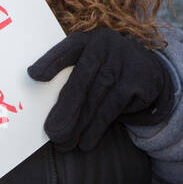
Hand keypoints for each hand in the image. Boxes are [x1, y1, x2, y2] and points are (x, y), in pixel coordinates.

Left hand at [28, 29, 173, 151]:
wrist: (149, 71)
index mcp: (87, 40)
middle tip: (51, 133)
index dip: (50, 61)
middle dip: (64, 109)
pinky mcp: (137, 81)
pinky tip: (86, 142)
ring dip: (78, 125)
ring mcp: (123, 62)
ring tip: (64, 143)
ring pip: (95, 99)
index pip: (67, 49)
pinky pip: (111, 109)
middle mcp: (105, 46)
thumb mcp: (89, 66)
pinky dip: (96, 129)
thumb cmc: (106, 71)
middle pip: (80, 80)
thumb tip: (48, 112)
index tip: (32, 75)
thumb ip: (69, 78)